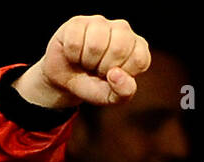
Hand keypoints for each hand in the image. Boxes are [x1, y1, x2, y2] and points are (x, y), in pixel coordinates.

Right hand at [14, 15, 150, 109]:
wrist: (64, 82)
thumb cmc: (92, 85)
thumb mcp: (110, 97)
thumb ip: (123, 92)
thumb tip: (115, 73)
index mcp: (137, 47)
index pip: (139, 60)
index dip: (121, 76)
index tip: (111, 77)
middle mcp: (123, 30)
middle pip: (119, 48)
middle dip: (103, 68)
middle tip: (96, 70)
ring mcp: (100, 23)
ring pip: (96, 44)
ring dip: (86, 61)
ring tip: (85, 62)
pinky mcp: (78, 23)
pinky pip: (75, 41)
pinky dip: (72, 55)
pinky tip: (74, 55)